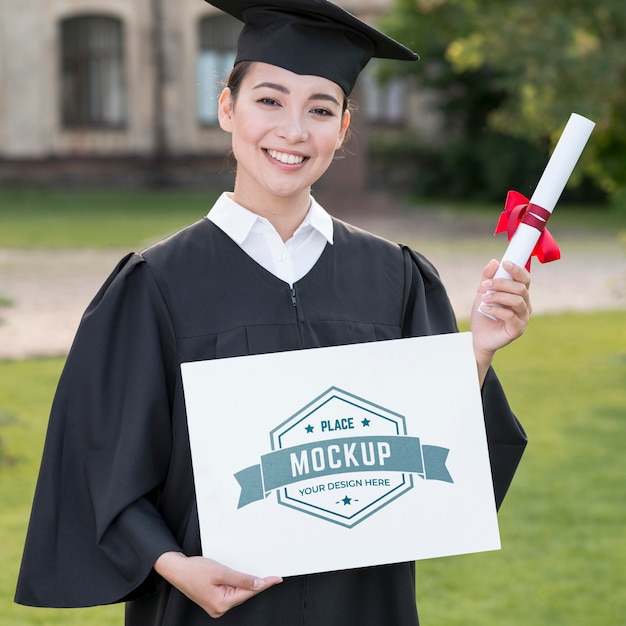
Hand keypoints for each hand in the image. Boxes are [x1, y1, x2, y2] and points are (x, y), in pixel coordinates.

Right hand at [154, 552, 282, 617]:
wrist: (177, 569)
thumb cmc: (194, 570)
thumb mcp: (221, 572)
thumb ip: (241, 579)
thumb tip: (258, 584)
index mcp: (221, 603)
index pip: (249, 592)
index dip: (264, 584)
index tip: (277, 579)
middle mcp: (219, 607)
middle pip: (244, 594)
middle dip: (257, 584)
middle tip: (272, 575)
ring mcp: (216, 604)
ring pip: (238, 593)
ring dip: (247, 583)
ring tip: (260, 575)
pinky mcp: (214, 599)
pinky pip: (231, 591)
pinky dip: (239, 584)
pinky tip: (245, 578)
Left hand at [470, 259, 531, 382]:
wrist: (477, 337)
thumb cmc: (483, 315)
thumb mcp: (482, 293)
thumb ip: (488, 278)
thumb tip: (494, 262)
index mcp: (519, 295)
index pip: (525, 279)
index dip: (517, 270)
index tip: (505, 263)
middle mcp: (525, 305)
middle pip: (521, 288)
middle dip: (502, 284)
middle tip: (486, 285)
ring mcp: (523, 318)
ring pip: (517, 300)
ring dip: (498, 296)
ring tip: (484, 298)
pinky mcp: (518, 329)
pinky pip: (510, 315)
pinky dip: (495, 309)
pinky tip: (484, 308)